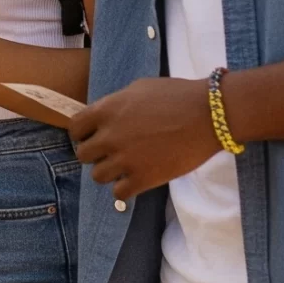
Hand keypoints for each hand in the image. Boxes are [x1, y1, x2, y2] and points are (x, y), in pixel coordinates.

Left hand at [68, 77, 222, 201]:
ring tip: (124, 166)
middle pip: (83, 155)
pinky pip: (119, 193)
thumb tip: (105, 118)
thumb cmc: (177, 95)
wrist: (208, 115)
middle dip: (95, 153)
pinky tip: (134, 180)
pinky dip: (124, 188)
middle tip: (110, 152)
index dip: (83, 133)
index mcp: (108, 110)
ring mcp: (126, 159)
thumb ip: (116, 105)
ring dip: (109, 172)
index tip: (93, 135)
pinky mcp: (143, 179)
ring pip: (97, 176)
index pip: (75, 128)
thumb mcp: (139, 89)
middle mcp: (110, 136)